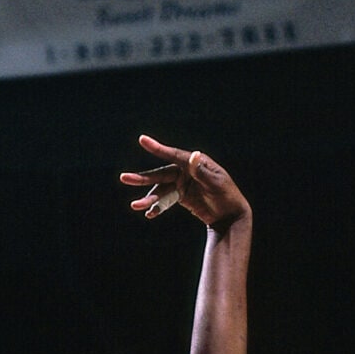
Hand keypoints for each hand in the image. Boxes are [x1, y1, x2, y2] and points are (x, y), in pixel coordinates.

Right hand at [120, 134, 249, 230]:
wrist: (231, 214)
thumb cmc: (227, 195)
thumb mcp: (217, 183)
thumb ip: (203, 171)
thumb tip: (193, 155)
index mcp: (194, 163)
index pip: (172, 154)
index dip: (157, 148)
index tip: (142, 140)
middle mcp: (185, 171)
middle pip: (160, 174)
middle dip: (142, 178)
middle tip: (124, 178)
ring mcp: (182, 184)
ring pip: (160, 190)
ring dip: (148, 198)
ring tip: (135, 206)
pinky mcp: (181, 196)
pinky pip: (165, 201)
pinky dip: (157, 207)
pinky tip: (149, 214)